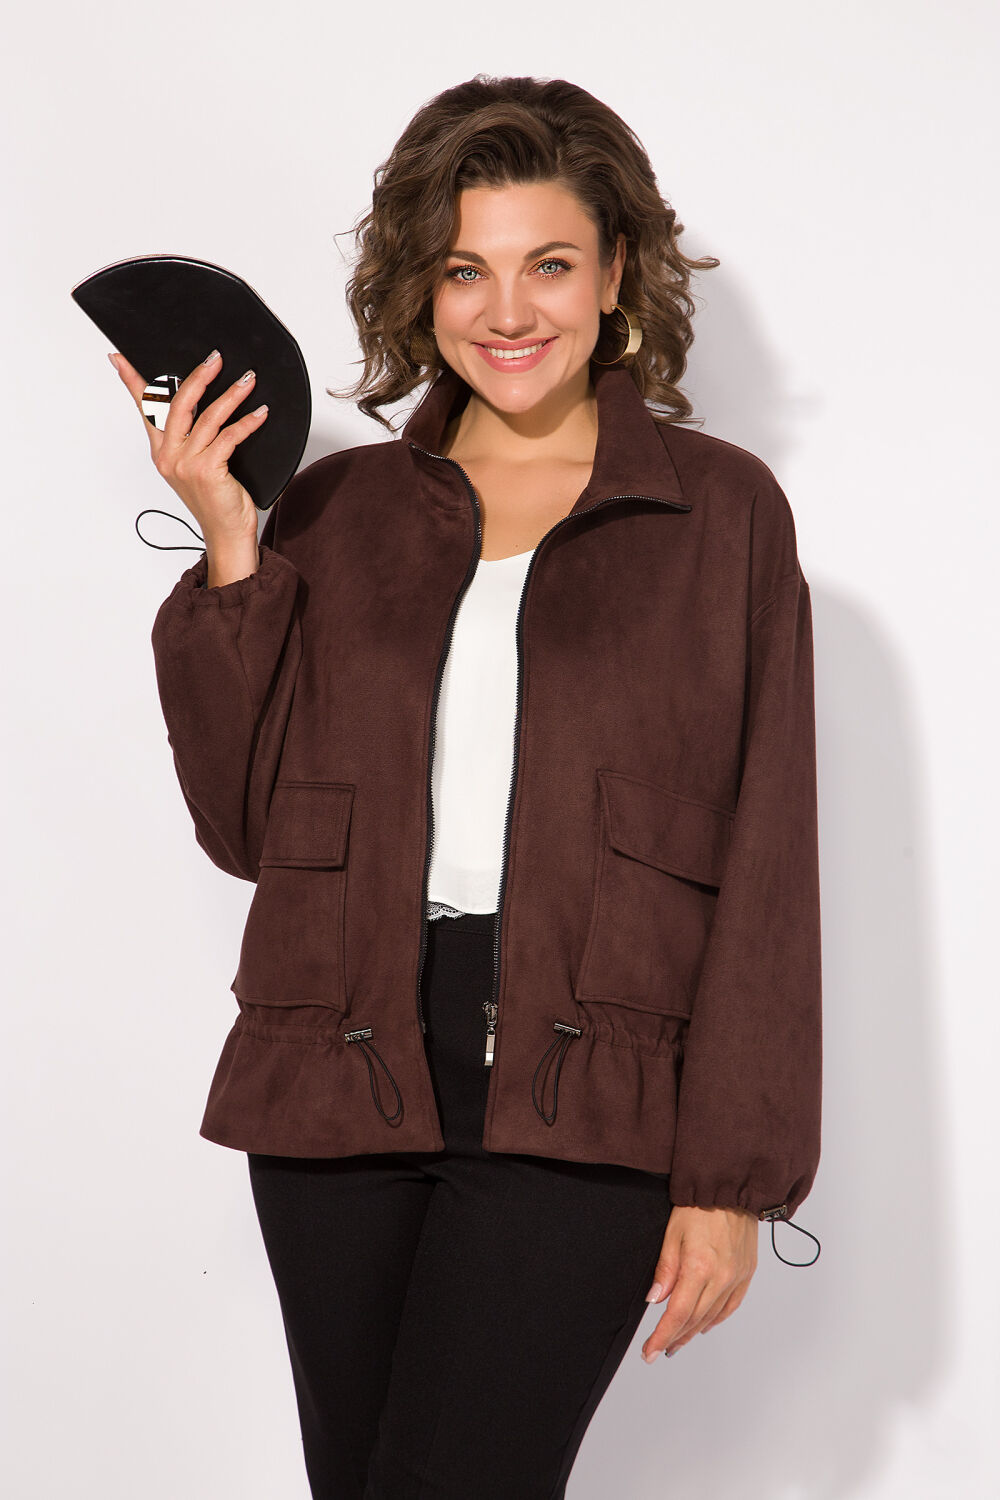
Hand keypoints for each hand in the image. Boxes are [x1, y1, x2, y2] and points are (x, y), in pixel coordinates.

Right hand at [109, 348, 264, 545]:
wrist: (226, 532)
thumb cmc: (215, 499)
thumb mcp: (196, 465)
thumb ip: (192, 438)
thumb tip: (203, 404)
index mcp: (162, 452)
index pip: (146, 409)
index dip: (133, 382)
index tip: (120, 358)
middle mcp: (170, 456)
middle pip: (179, 404)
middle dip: (199, 377)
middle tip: (215, 359)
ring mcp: (187, 464)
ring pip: (208, 417)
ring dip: (231, 395)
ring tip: (247, 381)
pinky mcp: (208, 470)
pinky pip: (230, 436)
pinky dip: (248, 422)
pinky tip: (260, 413)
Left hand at [640, 1204, 758, 1361]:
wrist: (732, 1188)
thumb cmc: (700, 1206)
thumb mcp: (673, 1233)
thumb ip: (665, 1270)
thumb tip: (655, 1300)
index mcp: (699, 1268)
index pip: (678, 1314)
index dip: (662, 1336)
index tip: (650, 1352)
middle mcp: (721, 1278)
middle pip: (695, 1320)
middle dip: (675, 1338)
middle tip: (659, 1350)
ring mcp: (737, 1277)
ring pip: (713, 1317)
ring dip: (693, 1332)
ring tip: (677, 1342)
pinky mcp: (747, 1273)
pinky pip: (731, 1306)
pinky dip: (716, 1319)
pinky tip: (704, 1325)